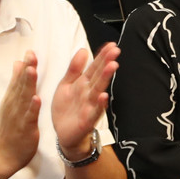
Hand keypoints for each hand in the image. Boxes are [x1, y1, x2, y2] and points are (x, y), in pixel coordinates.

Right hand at [0, 51, 41, 169]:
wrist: (3, 154)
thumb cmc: (11, 127)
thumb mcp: (12, 102)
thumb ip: (16, 83)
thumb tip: (18, 63)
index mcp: (13, 98)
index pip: (19, 79)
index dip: (25, 65)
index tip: (31, 51)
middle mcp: (15, 105)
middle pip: (21, 85)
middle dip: (27, 69)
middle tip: (32, 54)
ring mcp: (19, 116)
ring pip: (24, 98)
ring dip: (28, 84)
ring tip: (32, 70)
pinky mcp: (25, 128)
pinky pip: (29, 117)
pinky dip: (32, 108)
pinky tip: (36, 99)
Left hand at [51, 43, 119, 158]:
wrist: (63, 134)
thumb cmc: (67, 109)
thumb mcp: (66, 84)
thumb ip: (74, 68)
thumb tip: (83, 50)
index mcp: (83, 83)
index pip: (94, 67)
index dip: (102, 55)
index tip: (111, 45)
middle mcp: (89, 93)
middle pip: (98, 76)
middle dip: (106, 63)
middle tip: (115, 51)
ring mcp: (89, 106)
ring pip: (98, 90)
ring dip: (105, 79)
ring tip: (112, 66)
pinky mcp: (86, 120)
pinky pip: (94, 111)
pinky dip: (99, 104)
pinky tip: (104, 96)